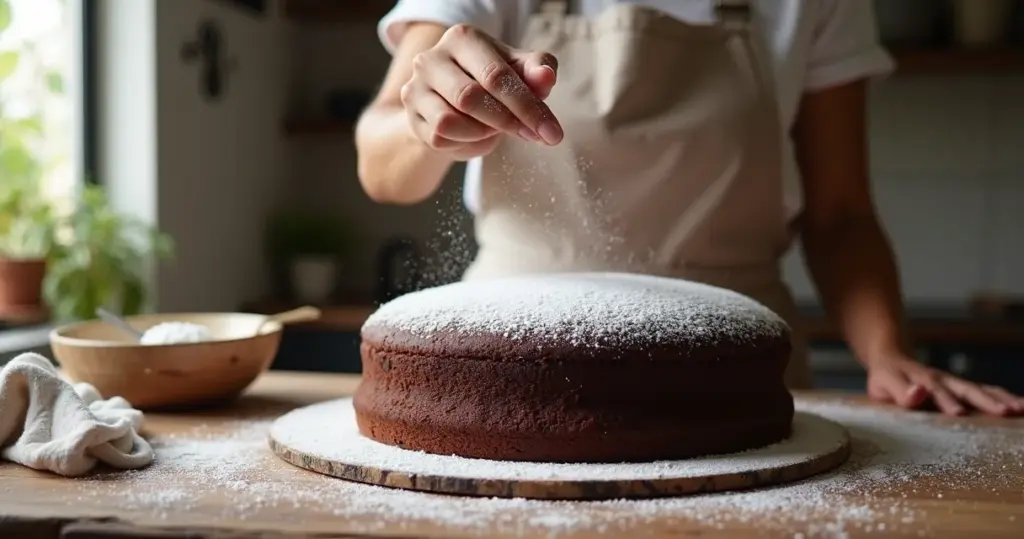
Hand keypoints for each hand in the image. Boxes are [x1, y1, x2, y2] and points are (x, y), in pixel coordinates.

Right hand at [400, 24, 562, 160]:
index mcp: (462, 38)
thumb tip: (546, 77)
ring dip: (481, 132)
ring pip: (449, 121)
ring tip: (494, 128)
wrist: (455, 100)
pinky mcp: (411, 116)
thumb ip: (536, 71)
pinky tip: (474, 134)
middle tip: (531, 135)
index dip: (527, 106)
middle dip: (507, 122)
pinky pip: (439, 138)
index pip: (496, 75)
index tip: (552, 133)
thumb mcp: (519, 71)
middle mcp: (431, 58)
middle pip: (470, 97)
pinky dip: (464, 142)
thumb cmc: (492, 81)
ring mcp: (415, 87)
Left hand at [867, 355, 1023, 415]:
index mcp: (922, 381)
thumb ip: (900, 391)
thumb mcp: (885, 382)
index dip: (946, 402)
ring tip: (1020, 409)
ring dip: (1000, 399)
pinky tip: (1021, 406)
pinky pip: (986, 391)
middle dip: (985, 401)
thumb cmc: (887, 377)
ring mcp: (955, 384)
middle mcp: (943, 380)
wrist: (892, 359)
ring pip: (980, 390)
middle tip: (1004, 412)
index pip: (935, 392)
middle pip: (966, 389)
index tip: (958, 413)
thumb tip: (916, 395)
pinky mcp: (963, 388)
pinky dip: (1003, 397)